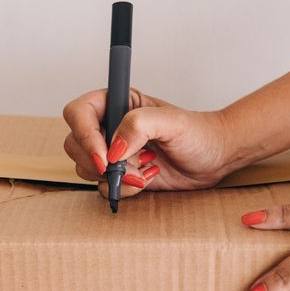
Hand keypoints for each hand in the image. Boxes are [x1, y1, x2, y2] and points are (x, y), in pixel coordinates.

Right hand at [63, 88, 229, 196]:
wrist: (214, 157)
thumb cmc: (198, 133)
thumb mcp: (172, 122)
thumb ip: (139, 125)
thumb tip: (114, 148)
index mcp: (117, 102)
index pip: (78, 113)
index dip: (85, 136)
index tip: (106, 156)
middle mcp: (110, 125)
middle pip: (75, 144)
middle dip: (98, 162)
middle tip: (129, 168)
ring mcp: (114, 152)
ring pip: (86, 168)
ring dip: (115, 176)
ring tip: (146, 170)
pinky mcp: (123, 173)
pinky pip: (104, 186)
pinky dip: (124, 188)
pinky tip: (149, 177)